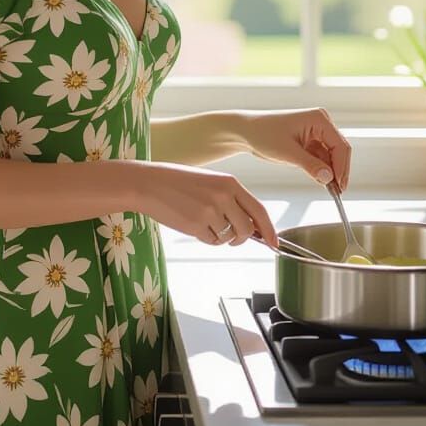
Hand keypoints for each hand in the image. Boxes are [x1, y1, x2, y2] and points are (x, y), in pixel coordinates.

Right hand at [135, 161, 278, 248]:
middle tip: (230, 236)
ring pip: (228, 238)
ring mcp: (211, 211)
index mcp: (230, 183)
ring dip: (219, 237)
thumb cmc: (179, 182)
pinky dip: (205, 238)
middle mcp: (224, 196)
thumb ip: (233, 200)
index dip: (270, 230)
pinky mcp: (196, 225)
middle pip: (247, 230)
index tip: (275, 244)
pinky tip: (192, 223)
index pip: (259, 210)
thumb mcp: (211, 183)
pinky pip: (211, 241)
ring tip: (203, 221)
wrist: (150, 183)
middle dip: (241, 238)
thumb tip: (252, 226)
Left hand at [243, 108, 350, 191]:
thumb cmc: (263, 134)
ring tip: (331, 190)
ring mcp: (315, 132)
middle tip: (338, 191)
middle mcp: (320, 123)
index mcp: (319, 119)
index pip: (340, 145)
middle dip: (338, 170)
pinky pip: (321, 158)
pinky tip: (322, 181)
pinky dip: (322, 170)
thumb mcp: (288, 152)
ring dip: (331, 172)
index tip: (340, 186)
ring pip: (331, 156)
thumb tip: (330, 178)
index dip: (342, 167)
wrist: (245, 132)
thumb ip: (311, 165)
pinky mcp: (309, 142)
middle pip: (339, 150)